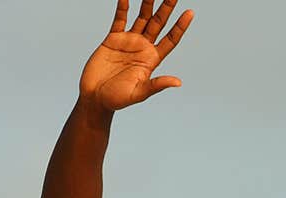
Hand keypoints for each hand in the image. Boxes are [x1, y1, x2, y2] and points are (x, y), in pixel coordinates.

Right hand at [79, 0, 193, 110]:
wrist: (95, 97)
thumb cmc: (117, 99)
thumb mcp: (139, 93)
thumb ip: (156, 85)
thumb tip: (177, 82)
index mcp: (152, 59)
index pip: (170, 39)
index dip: (180, 27)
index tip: (190, 12)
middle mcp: (143, 47)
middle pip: (159, 23)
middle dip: (167, 8)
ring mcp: (129, 41)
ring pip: (142, 17)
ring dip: (148, 3)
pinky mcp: (113, 39)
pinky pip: (120, 19)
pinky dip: (123, 7)